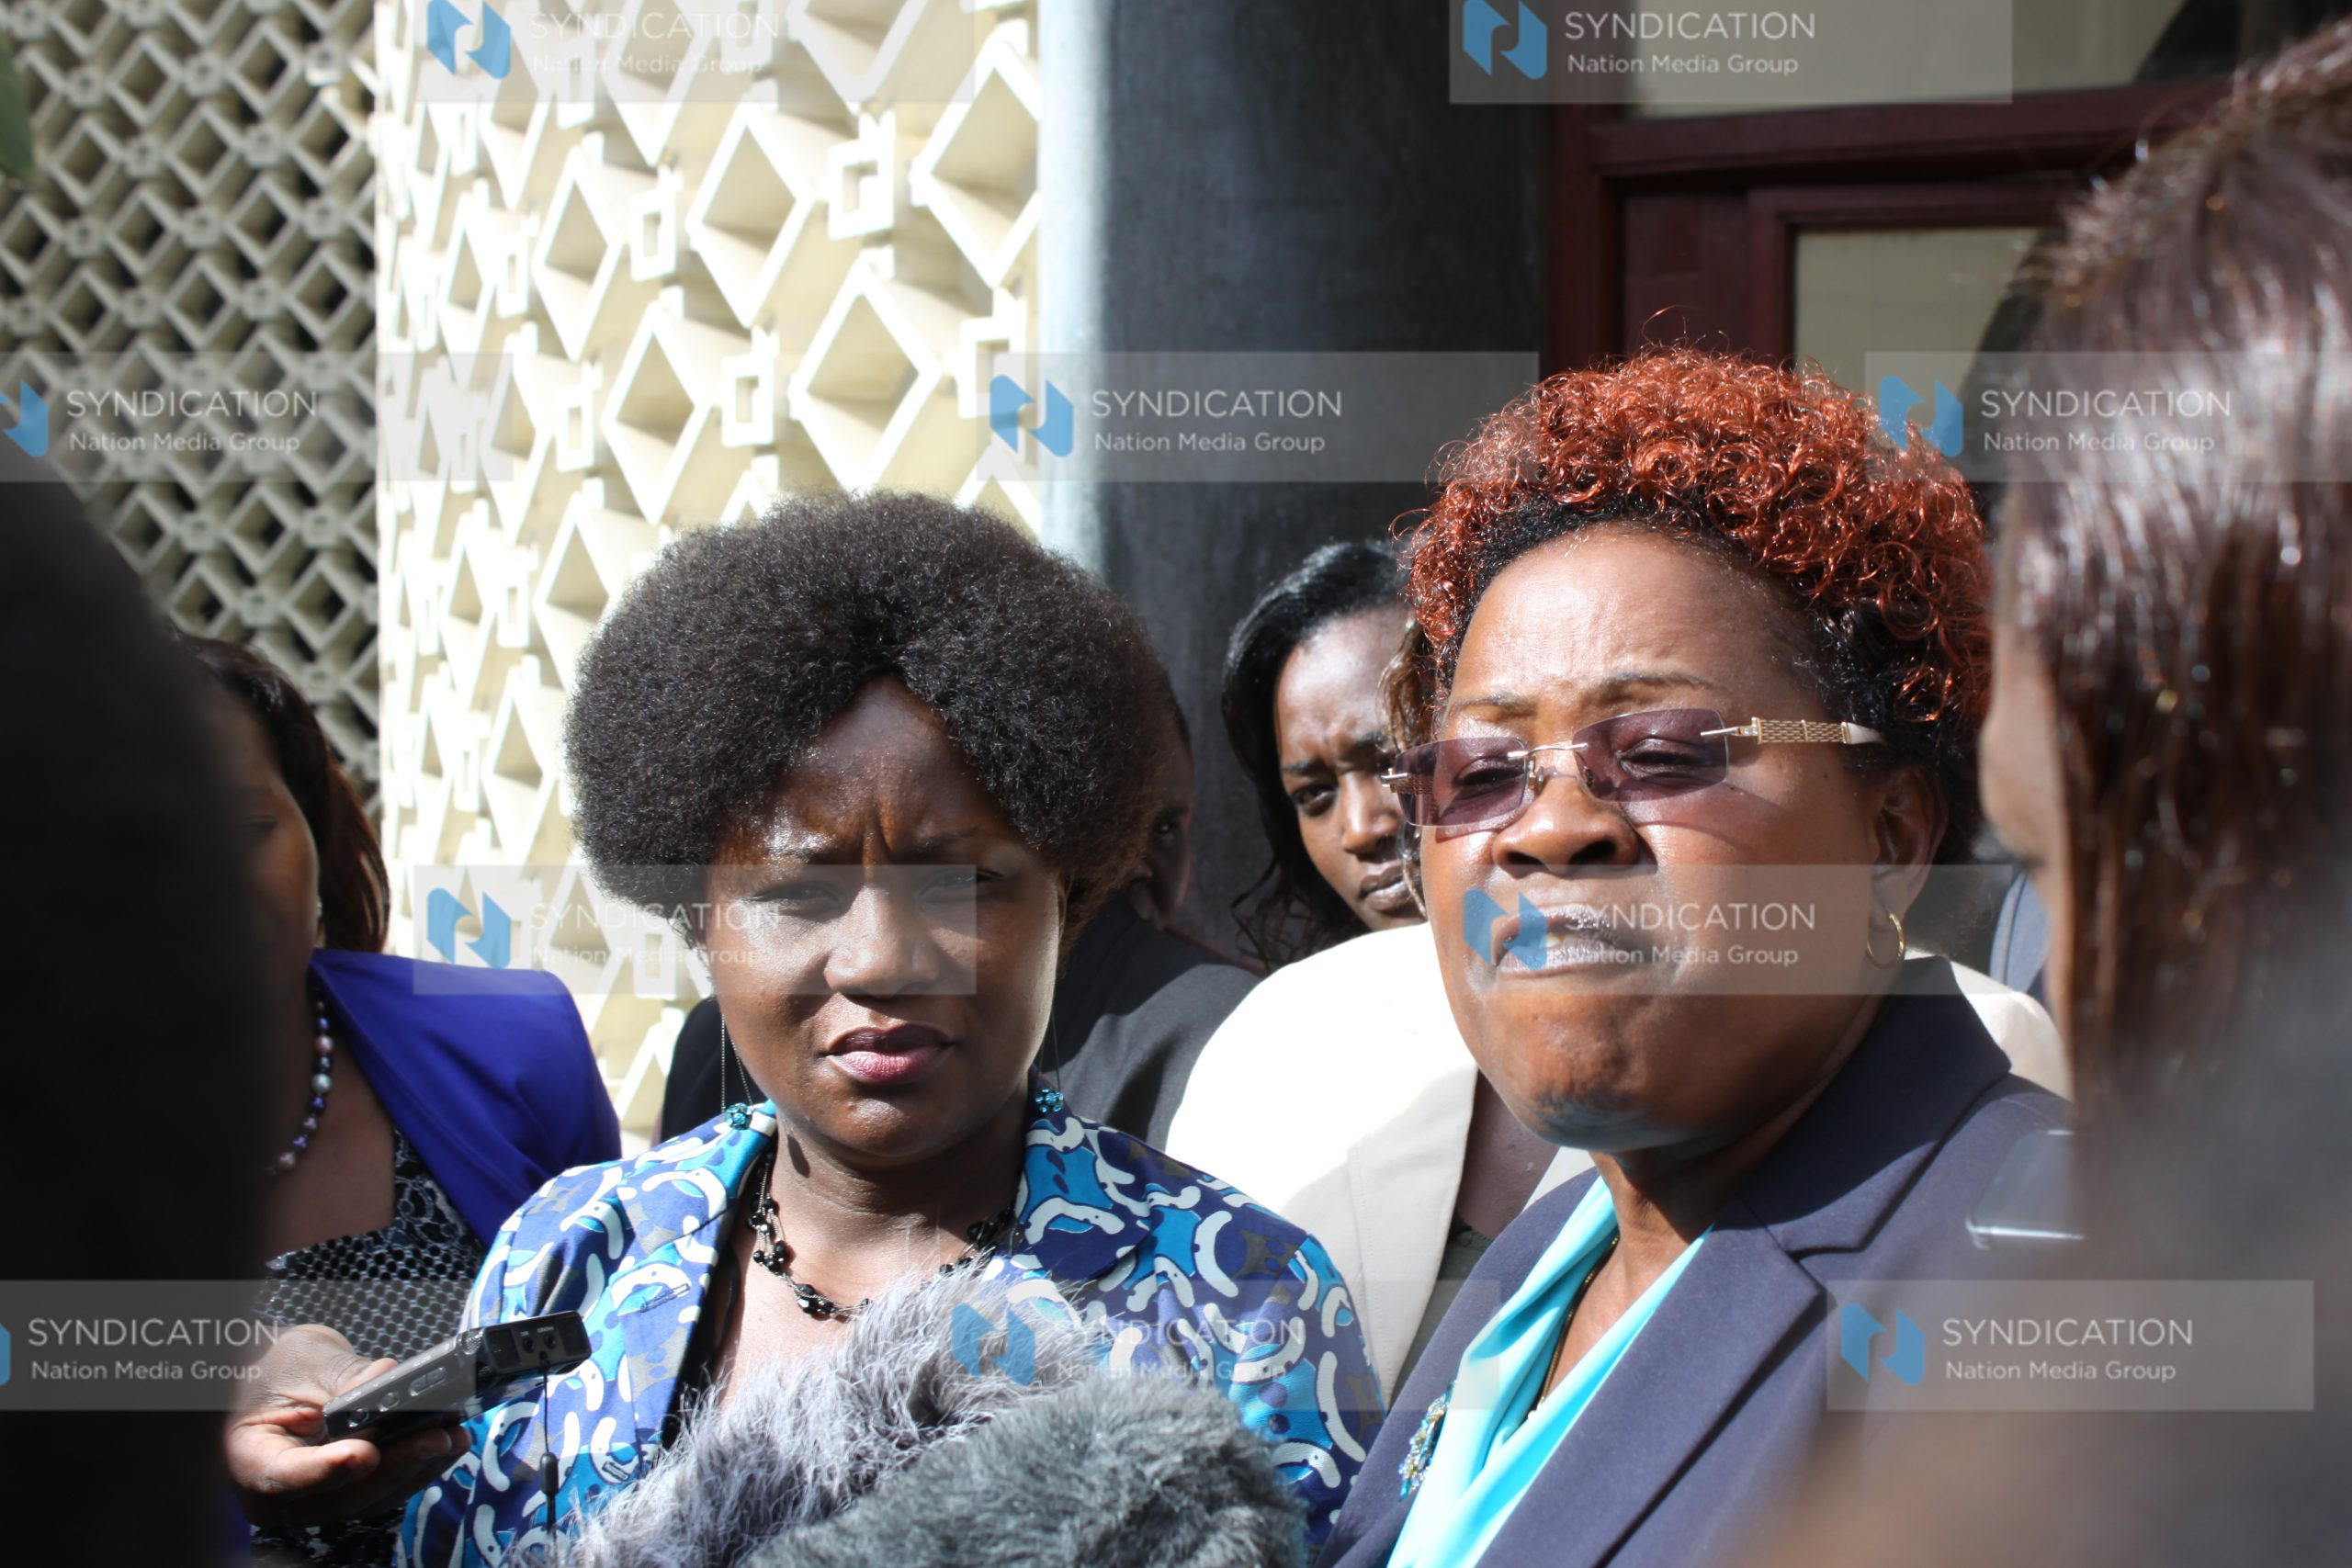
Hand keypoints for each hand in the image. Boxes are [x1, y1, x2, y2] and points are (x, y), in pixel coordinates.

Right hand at [226, 1323, 472, 1527]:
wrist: (269, 1377)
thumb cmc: (274, 1369)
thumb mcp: (301, 1363)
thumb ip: (343, 1378)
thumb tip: (386, 1380)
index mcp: (247, 1460)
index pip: (284, 1477)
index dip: (327, 1470)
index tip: (365, 1453)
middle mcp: (279, 1493)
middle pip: (338, 1496)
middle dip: (394, 1467)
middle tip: (435, 1439)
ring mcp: (314, 1497)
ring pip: (369, 1498)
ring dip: (416, 1469)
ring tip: (452, 1438)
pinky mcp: (346, 1490)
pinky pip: (383, 1487)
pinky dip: (416, 1466)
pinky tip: (447, 1443)